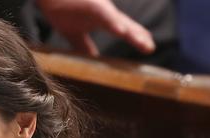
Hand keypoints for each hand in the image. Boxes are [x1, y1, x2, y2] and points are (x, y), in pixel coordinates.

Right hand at [36, 0, 154, 55]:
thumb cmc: (59, 7)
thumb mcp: (73, 32)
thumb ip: (84, 46)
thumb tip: (91, 61)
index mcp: (100, 19)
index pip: (122, 29)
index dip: (136, 37)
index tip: (148, 48)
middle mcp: (104, 13)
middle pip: (125, 26)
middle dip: (139, 37)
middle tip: (150, 48)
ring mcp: (98, 8)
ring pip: (119, 21)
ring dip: (132, 33)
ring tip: (144, 44)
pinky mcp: (91, 5)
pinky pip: (104, 15)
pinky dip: (113, 22)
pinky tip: (121, 31)